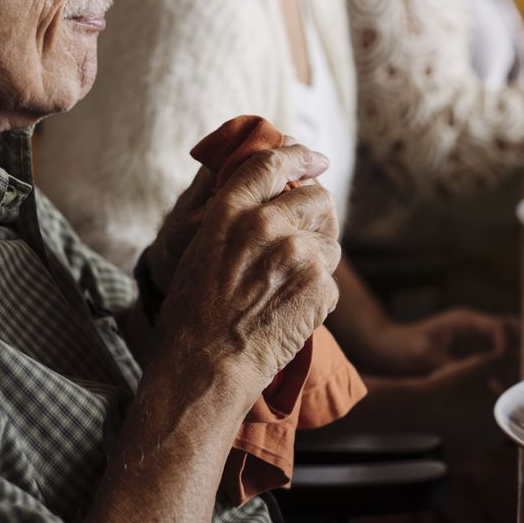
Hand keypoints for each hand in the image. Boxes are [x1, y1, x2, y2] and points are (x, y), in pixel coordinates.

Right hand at [151, 145, 340, 400]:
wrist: (206, 366)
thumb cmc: (193, 316)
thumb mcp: (200, 250)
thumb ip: (233, 217)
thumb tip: (268, 196)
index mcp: (230, 210)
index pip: (272, 163)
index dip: (298, 156)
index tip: (315, 159)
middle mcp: (266, 224)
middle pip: (316, 198)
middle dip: (317, 214)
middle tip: (308, 235)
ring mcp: (297, 254)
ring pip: (330, 242)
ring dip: (318, 257)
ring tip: (288, 285)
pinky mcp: (319, 286)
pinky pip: (330, 280)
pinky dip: (317, 295)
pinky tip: (290, 311)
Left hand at [361, 308, 512, 376]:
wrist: (388, 348)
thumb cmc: (404, 347)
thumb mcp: (426, 355)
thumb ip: (450, 363)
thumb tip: (471, 374)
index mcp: (465, 320)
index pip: (498, 326)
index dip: (506, 345)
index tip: (505, 365)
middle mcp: (474, 327)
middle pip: (510, 331)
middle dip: (518, 351)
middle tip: (520, 374)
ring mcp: (473, 338)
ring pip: (505, 344)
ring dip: (511, 362)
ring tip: (512, 385)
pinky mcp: (470, 352)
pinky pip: (494, 358)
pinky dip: (500, 371)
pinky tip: (499, 390)